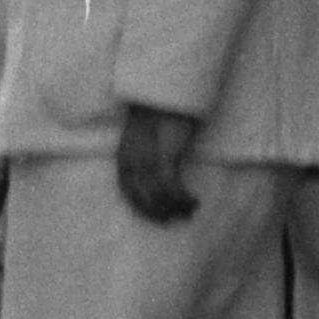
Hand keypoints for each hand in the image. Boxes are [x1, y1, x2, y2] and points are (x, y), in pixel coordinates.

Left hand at [118, 104, 203, 222]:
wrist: (163, 98)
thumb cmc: (158, 118)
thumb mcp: (146, 141)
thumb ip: (146, 159)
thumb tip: (157, 178)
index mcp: (124, 159)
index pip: (127, 192)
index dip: (141, 209)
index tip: (157, 218)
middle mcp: (132, 162)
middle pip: (142, 198)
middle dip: (158, 214)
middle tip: (174, 220)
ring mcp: (148, 161)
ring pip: (158, 196)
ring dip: (175, 208)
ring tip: (189, 211)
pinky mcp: (165, 158)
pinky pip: (172, 187)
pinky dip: (182, 198)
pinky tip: (194, 201)